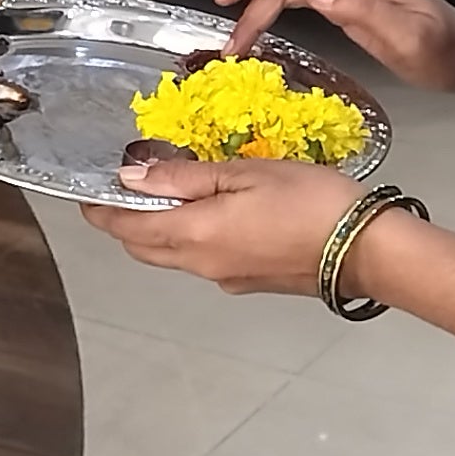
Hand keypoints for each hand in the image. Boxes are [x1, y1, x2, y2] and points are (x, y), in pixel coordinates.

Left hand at [80, 149, 360, 296]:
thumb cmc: (310, 202)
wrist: (367, 251)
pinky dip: (190, 240)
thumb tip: (131, 179)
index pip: (127, 229)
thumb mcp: (244, 173)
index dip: (101, 212)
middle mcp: (201, 265)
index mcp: (193, 235)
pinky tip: (209, 216)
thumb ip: (184, 178)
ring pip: (173, 257)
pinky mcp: (250, 283)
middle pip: (144, 248)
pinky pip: (204, 261)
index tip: (88, 193)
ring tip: (165, 197)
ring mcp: (226, 278)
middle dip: (125, 224)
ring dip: (158, 232)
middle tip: (122, 192)